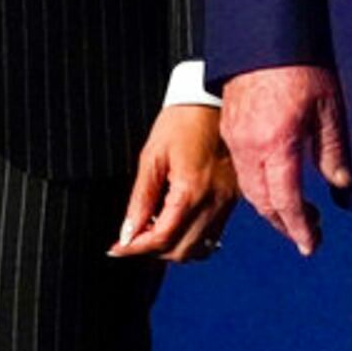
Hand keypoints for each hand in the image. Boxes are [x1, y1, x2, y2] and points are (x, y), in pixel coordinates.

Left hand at [111, 106, 237, 261]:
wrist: (213, 99)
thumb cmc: (182, 121)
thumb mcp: (152, 157)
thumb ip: (141, 199)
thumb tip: (128, 233)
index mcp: (191, 191)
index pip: (162, 238)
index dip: (135, 248)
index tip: (117, 248)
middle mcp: (214, 202)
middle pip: (181, 251)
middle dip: (153, 250)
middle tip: (133, 237)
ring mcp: (227, 202)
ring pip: (200, 249)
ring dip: (173, 247)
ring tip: (155, 229)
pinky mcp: (233, 199)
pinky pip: (213, 234)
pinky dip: (192, 238)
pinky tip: (177, 222)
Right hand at [219, 65, 349, 256]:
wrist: (262, 34)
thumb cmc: (299, 64)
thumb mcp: (328, 107)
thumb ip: (333, 151)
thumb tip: (341, 184)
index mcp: (276, 145)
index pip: (286, 201)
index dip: (299, 227)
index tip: (310, 245)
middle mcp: (249, 147)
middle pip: (263, 201)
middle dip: (283, 223)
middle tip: (304, 236)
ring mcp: (235, 138)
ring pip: (248, 187)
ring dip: (269, 206)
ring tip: (292, 215)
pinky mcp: (229, 127)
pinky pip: (241, 168)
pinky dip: (257, 185)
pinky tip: (273, 183)